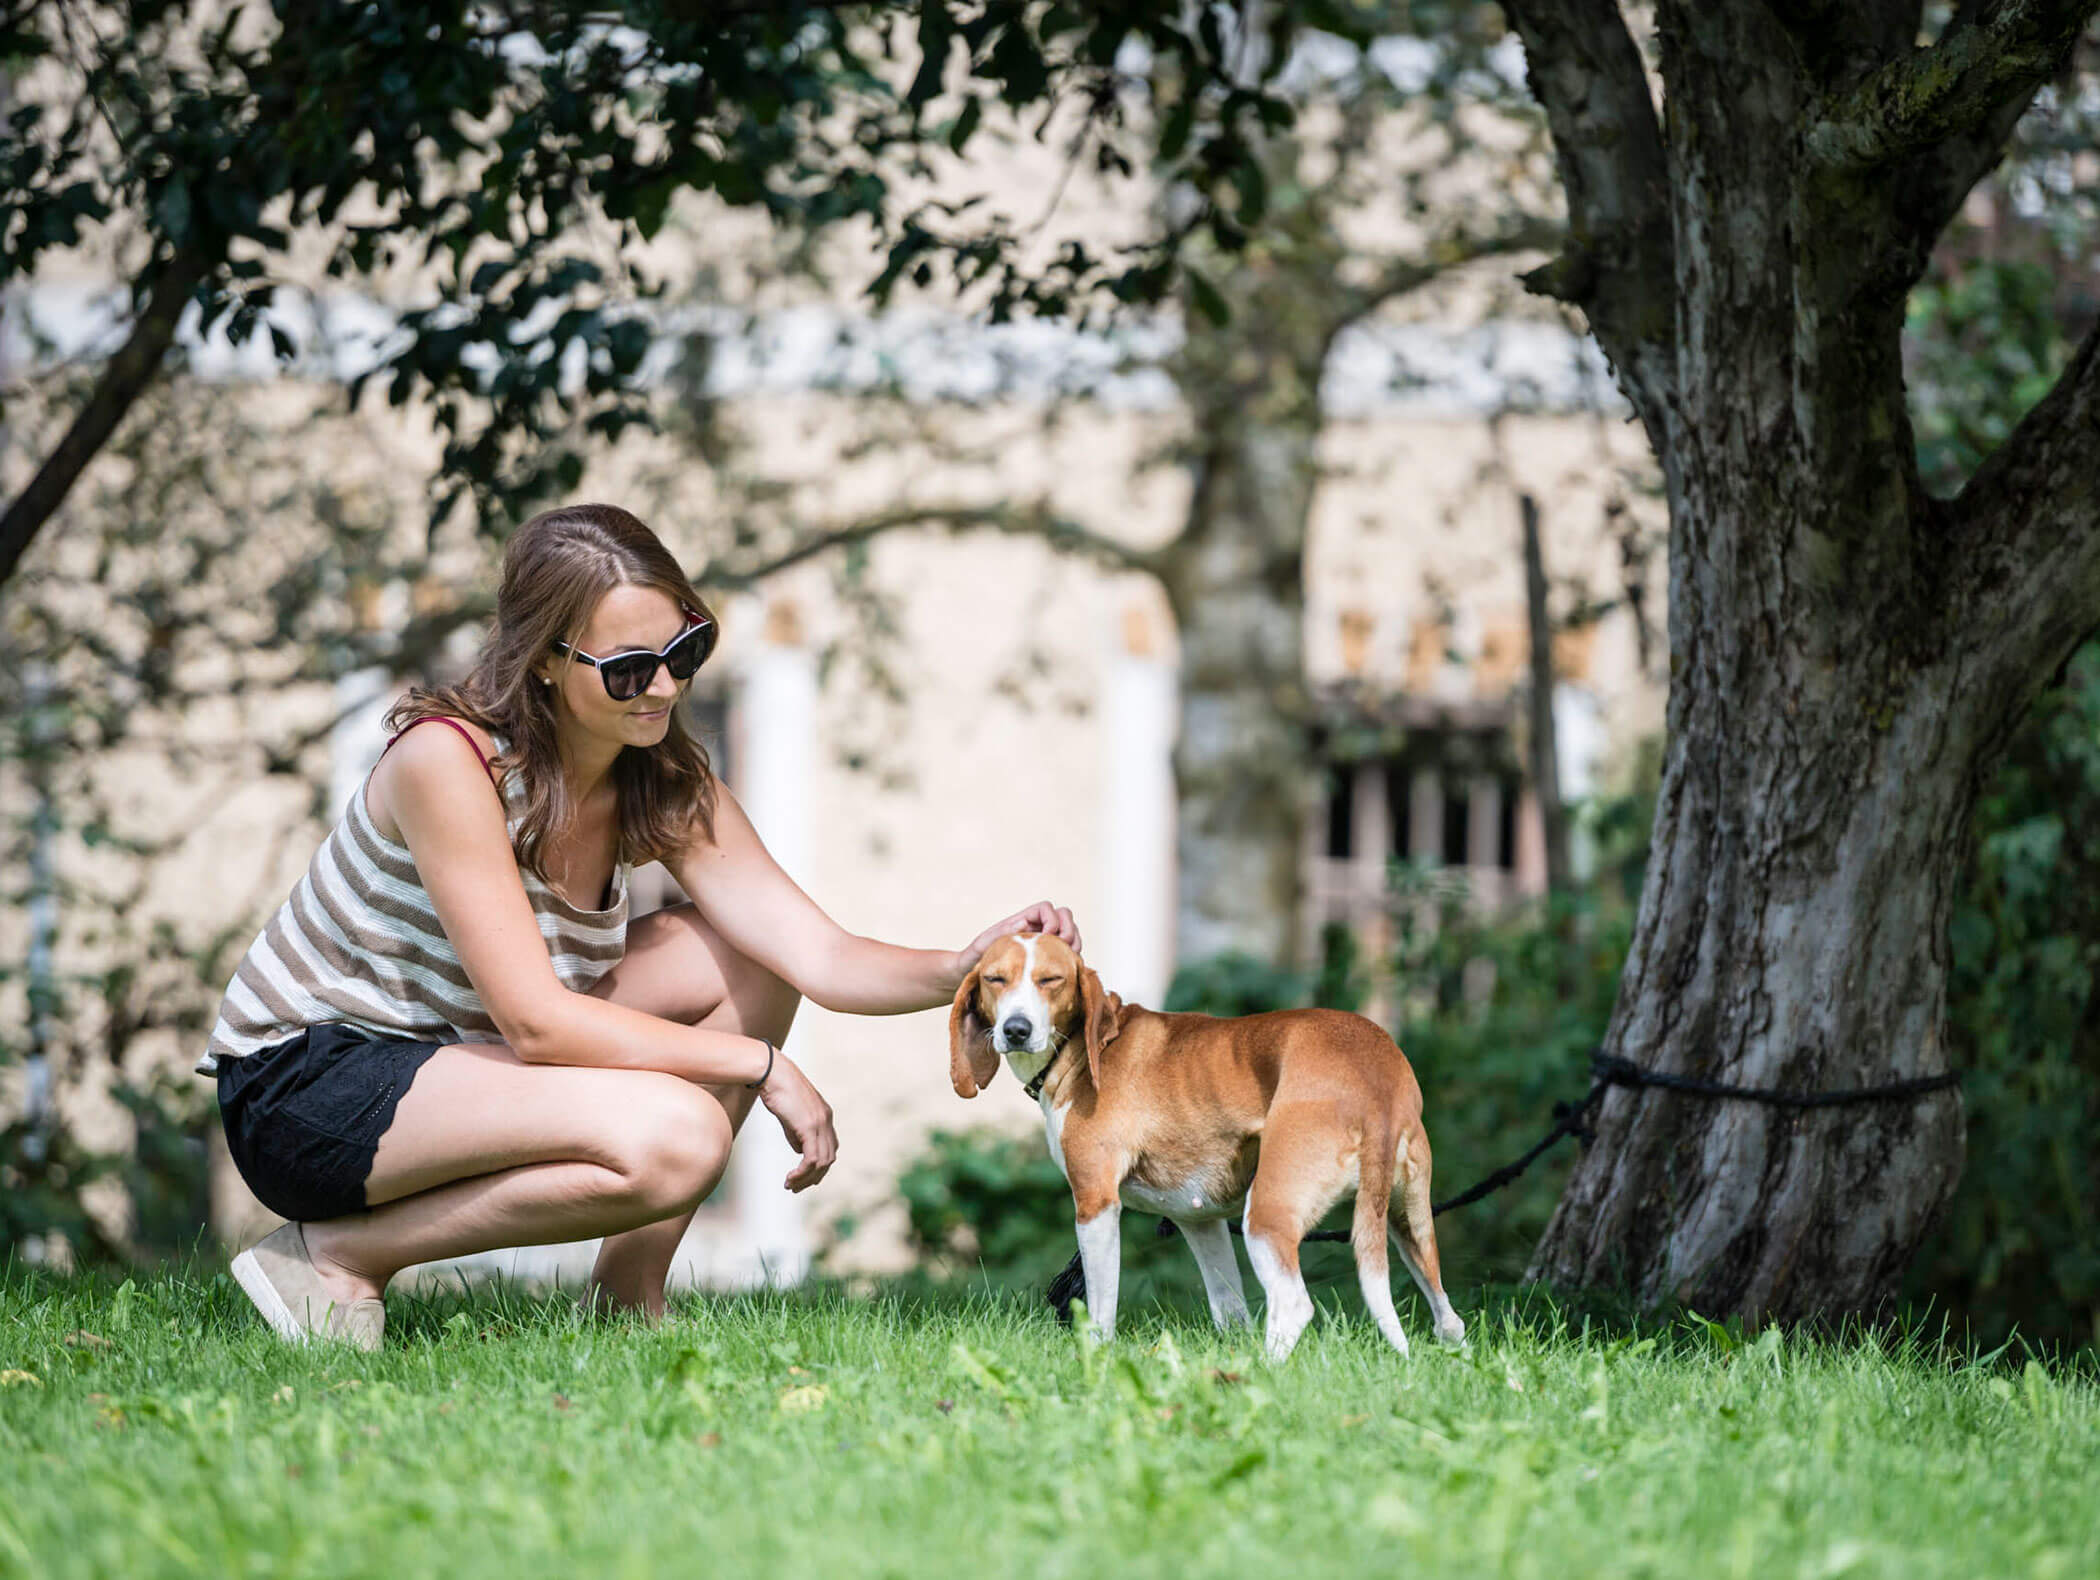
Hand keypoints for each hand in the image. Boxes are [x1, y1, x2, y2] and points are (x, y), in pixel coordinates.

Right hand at [756, 1054, 837, 1191]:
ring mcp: (820, 1123)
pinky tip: (790, 1177)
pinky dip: (802, 1173)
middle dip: (814, 1177)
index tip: (803, 1177)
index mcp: (825, 1116)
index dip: (819, 1166)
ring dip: (807, 1179)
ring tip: (790, 1185)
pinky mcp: (809, 1127)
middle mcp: (827, 1121)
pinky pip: (812, 1159)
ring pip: (822, 1162)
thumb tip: (800, 1152)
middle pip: (829, 1159)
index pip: (829, 1148)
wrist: (772, 1073)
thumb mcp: (790, 1116)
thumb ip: (797, 1134)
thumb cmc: (777, 1090)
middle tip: (795, 1187)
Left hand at [958, 901, 1081, 977]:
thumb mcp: (980, 946)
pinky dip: (1072, 957)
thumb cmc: (973, 959)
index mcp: (1021, 921)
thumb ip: (997, 934)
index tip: (1047, 937)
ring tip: (1068, 958)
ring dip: (1075, 942)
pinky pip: (1068, 951)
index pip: (1046, 908)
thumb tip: (1023, 924)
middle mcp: (1035, 928)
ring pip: (1071, 932)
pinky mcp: (1047, 957)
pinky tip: (1067, 969)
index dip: (1052, 919)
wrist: (970, 974)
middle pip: (1064, 916)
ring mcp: (1043, 942)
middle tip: (1064, 948)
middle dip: (1069, 930)